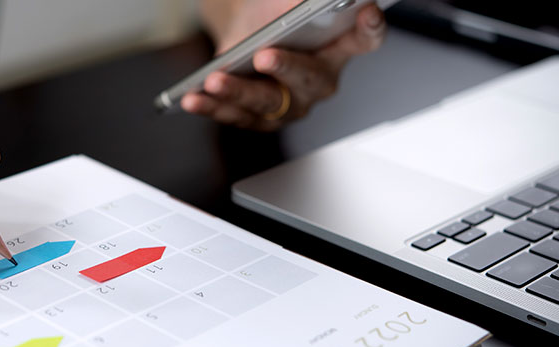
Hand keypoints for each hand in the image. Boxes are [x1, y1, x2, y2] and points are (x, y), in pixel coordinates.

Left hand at [185, 1, 386, 130]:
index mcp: (340, 45)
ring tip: (214, 80)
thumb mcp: (287, 1)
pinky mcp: (260, 118)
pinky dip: (212, 106)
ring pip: (267, 103)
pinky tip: (192, 97)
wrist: (244, 33)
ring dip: (238, 92)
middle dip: (287, 68)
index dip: (370, 27)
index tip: (366, 11)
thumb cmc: (274, 14)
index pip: (366, 37)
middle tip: (264, 56)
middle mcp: (320, 80)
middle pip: (310, 79)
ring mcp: (291, 104)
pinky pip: (236, 115)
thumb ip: (298, 1)